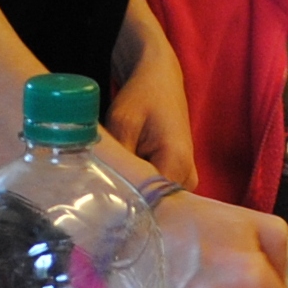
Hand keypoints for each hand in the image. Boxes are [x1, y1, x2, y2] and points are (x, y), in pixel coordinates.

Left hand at [108, 0, 198, 189]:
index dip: (126, 207)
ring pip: (156, 200)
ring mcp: (186, 180)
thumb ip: (118, 160)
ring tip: (112, 182)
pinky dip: (140, 188)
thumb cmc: (143, 95)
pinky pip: (158, 192)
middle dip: (129, 202)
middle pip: (156, 204)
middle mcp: (188, 177)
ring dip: (134, 194)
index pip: (152, 202)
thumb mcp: (122, 123)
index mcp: (177, 162)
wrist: (161, 79)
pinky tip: (124, 178)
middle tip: (100, 194)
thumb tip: (107, 191)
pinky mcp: (180, 177)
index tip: (102, 206)